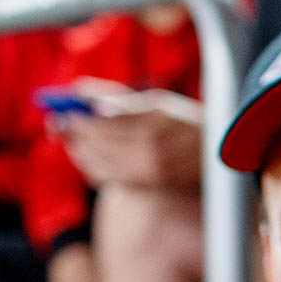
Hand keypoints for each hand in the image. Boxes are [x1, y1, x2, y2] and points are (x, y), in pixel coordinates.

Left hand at [55, 87, 203, 189]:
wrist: (219, 155)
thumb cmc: (184, 122)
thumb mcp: (155, 102)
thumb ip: (118, 100)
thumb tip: (80, 95)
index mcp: (151, 124)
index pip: (101, 123)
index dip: (77, 120)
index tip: (62, 114)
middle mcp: (150, 151)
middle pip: (96, 145)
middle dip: (75, 136)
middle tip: (61, 126)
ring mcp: (149, 173)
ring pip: (99, 165)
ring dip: (81, 153)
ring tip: (75, 141)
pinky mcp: (148, 186)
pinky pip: (110, 179)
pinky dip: (94, 168)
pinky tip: (91, 158)